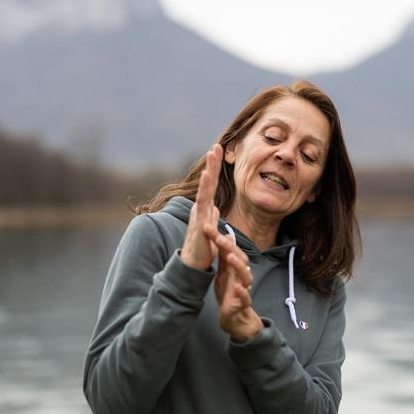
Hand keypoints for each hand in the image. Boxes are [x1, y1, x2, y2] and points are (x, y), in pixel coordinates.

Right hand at [180, 145, 222, 269]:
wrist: (193, 267)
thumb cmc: (203, 248)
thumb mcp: (211, 228)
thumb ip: (212, 217)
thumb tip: (215, 208)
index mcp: (205, 208)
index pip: (212, 185)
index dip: (215, 169)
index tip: (219, 151)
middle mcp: (201, 209)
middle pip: (207, 183)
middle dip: (212, 165)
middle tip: (216, 147)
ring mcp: (199, 217)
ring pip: (204, 193)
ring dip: (208, 176)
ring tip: (211, 159)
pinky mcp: (200, 227)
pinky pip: (203, 210)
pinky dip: (205, 197)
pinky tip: (206, 186)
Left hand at [205, 227, 264, 342]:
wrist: (234, 316)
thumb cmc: (229, 292)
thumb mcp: (224, 272)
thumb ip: (224, 256)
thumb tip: (223, 235)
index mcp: (235, 267)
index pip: (229, 249)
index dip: (219, 238)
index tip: (207, 227)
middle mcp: (242, 275)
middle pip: (240, 258)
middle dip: (230, 247)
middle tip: (219, 237)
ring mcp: (244, 289)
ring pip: (246, 275)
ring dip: (239, 265)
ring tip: (230, 257)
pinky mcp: (242, 303)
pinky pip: (246, 297)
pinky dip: (243, 293)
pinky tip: (239, 288)